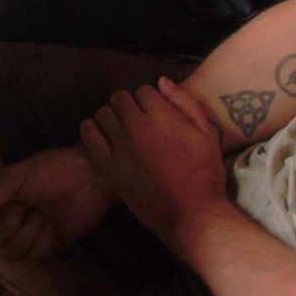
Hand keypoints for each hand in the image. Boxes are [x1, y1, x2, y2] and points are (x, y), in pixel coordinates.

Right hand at [0, 143, 113, 261]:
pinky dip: (43, 245)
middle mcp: (11, 221)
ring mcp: (31, 236)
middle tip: (25, 208)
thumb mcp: (13, 178)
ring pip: (14, 254)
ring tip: (44, 216)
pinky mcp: (51, 247)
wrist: (91, 177)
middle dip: (8, 226)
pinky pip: (35, 259)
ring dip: (28, 235)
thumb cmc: (51, 170)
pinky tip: (54, 229)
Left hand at [80, 78, 228, 244]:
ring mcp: (120, 146)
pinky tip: (102, 136)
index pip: (143, 90)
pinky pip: (89, 135)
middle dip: (129, 105)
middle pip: (120, 98)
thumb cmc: (205, 174)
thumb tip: (162, 81)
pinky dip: (92, 130)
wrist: (192, 213)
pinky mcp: (108, 166)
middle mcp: (137, 126)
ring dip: (111, 117)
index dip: (149, 100)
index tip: (153, 113)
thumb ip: (185, 103)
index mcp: (162, 115)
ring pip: (103, 114)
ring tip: (121, 129)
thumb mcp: (206, 133)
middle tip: (136, 120)